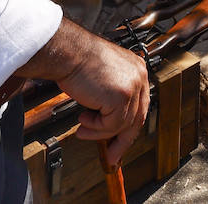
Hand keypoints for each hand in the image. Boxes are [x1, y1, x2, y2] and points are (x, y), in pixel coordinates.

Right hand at [18, 18, 149, 162]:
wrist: (68, 52)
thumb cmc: (78, 61)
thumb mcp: (103, 77)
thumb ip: (113, 95)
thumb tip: (111, 124)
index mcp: (137, 69)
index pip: (140, 105)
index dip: (129, 126)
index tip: (120, 140)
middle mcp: (139, 76)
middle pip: (137, 118)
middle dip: (122, 140)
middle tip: (112, 155)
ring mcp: (132, 86)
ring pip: (122, 125)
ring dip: (100, 132)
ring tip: (83, 128)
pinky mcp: (121, 96)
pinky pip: (111, 125)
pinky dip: (95, 128)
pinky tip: (83, 120)